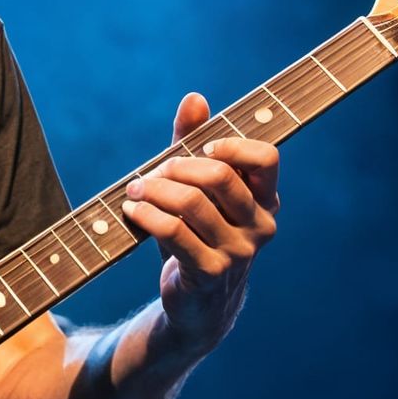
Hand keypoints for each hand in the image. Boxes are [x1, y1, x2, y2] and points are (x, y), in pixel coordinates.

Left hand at [120, 92, 279, 350]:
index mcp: (266, 198)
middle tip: (150, 173)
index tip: (201, 147)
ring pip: (191, 203)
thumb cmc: (197, 232)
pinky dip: (146, 215)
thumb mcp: (196, 187)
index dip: (232, 145)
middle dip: (175, 167)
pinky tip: (131, 211)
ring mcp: (238, 252)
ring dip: (153, 190)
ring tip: (133, 190)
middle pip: (218, 176)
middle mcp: (260, 224)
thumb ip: (193, 143)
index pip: (266, 158)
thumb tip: (195, 98)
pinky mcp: (210, 273)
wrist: (196, 301)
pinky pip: (173, 232)